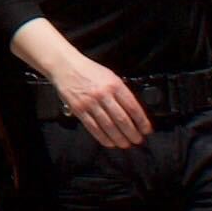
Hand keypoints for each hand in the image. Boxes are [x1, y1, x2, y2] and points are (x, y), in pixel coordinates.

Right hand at [31, 45, 153, 151]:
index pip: (133, 107)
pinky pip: (93, 128)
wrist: (65, 66)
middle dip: (132, 133)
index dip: (142, 122)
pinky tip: (110, 143)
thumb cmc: (88, 70)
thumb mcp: (110, 76)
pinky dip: (103, 138)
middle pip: (122, 119)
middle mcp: (103, 95)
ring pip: (109, 126)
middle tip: (138, 140)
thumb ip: (121, 91)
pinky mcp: (79, 110)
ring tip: (126, 144)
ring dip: (119, 138)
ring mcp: (91, 103)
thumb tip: (133, 110)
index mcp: (114, 85)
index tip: (146, 130)